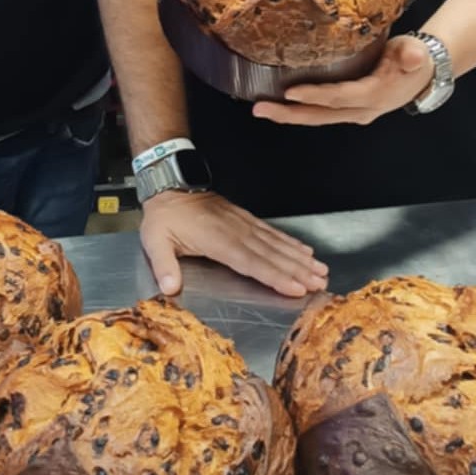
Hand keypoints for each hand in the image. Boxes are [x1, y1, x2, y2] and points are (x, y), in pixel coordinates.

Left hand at [140, 189, 327, 298]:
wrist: (170, 186)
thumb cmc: (164, 217)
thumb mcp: (155, 241)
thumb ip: (164, 266)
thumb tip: (170, 288)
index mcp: (217, 241)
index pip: (251, 263)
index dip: (275, 276)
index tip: (296, 287)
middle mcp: (236, 233)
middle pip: (272, 255)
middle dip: (298, 270)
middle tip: (320, 282)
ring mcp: (243, 225)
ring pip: (277, 244)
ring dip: (300, 258)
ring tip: (320, 269)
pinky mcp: (245, 220)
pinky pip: (272, 233)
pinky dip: (290, 242)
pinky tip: (304, 251)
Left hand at [252, 35, 434, 127]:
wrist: (425, 72)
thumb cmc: (415, 58)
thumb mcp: (416, 52)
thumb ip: (413, 54)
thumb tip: (414, 56)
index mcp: (374, 96)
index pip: (339, 97)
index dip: (314, 96)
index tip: (289, 91)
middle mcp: (362, 110)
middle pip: (320, 114)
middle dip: (289, 114)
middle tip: (260, 109)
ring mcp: (355, 113)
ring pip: (318, 117)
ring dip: (289, 115)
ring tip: (261, 109)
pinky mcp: (349, 109)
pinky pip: (321, 112)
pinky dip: (299, 110)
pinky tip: (280, 104)